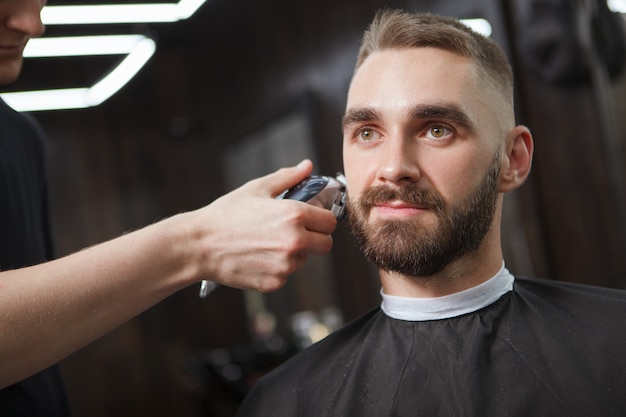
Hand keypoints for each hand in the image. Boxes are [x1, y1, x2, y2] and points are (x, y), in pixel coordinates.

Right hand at [193, 160, 337, 291]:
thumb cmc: (226, 215)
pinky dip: (277, 268)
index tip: (312, 220)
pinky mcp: (274, 282)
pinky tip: (258, 256)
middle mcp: (294, 241)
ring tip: (268, 243)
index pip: (330, 222)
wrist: (200, 245)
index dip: (322, 220)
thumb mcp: (257, 189)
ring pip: (304, 260)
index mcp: (294, 215)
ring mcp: (285, 265)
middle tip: (295, 232)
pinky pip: (286, 275)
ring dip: (294, 254)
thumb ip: (288, 178)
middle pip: (326, 245)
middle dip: (315, 238)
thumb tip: (307, 166)